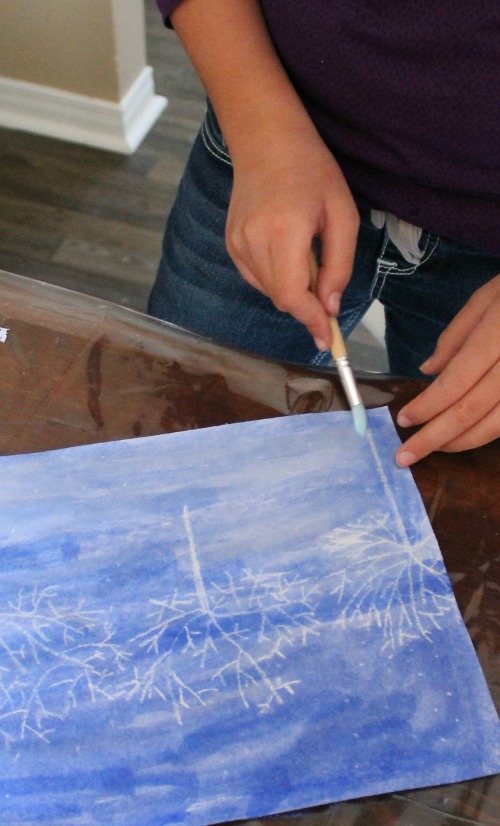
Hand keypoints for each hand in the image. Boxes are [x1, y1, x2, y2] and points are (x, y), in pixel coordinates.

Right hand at [225, 127, 358, 349]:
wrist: (267, 140)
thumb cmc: (312, 171)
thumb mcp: (342, 215)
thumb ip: (339, 265)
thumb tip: (330, 307)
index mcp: (284, 231)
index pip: (292, 295)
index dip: (312, 321)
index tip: (327, 340)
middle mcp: (254, 240)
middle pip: (281, 298)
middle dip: (307, 307)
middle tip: (328, 299)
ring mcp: (237, 243)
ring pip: (269, 291)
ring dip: (293, 291)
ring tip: (307, 256)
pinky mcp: (231, 243)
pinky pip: (257, 278)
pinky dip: (277, 278)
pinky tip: (287, 252)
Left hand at [396, 274, 499, 465]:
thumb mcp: (487, 297)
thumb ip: (456, 336)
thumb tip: (428, 370)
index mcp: (498, 335)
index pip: (456, 382)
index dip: (427, 406)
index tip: (403, 419)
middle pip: (472, 410)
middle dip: (436, 437)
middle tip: (406, 456)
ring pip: (496, 425)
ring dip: (462, 441)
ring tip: (435, 448)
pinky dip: (488, 432)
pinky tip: (467, 436)